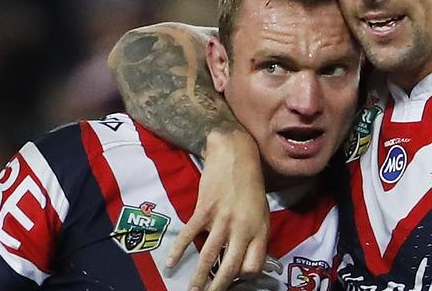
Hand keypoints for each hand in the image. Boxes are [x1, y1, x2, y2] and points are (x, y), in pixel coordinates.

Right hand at [165, 128, 268, 290]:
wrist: (235, 154)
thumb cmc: (251, 183)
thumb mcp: (261, 210)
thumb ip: (255, 235)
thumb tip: (246, 259)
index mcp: (259, 229)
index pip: (253, 264)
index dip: (244, 276)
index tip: (234, 279)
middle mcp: (242, 227)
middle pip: (231, 266)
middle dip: (219, 286)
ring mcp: (222, 219)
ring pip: (209, 255)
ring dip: (199, 277)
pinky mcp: (204, 209)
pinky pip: (189, 234)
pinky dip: (178, 250)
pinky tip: (170, 263)